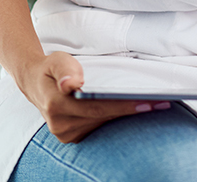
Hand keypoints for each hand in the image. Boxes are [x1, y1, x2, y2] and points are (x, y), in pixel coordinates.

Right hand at [17, 52, 165, 143]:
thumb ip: (65, 69)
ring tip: (153, 106)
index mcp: (56, 106)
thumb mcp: (56, 59)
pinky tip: (133, 112)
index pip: (97, 108)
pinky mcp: (72, 138)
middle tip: (162, 103)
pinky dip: (116, 120)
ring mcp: (66, 134)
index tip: (147, 103)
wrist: (35, 83)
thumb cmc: (50, 68)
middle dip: (133, 110)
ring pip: (103, 126)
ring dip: (127, 117)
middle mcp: (61, 125)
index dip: (123, 106)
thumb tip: (71, 84)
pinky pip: (99, 129)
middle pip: (104, 119)